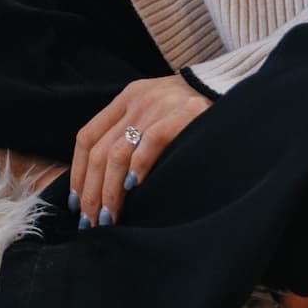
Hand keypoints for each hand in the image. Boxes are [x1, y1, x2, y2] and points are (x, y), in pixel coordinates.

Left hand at [68, 75, 203, 226]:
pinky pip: (152, 142)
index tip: (77, 203)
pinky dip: (139, 168)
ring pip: (118, 153)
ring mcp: (159, 106)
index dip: (78, 173)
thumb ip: (131, 134)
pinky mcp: (183, 114)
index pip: (87, 137)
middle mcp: (137, 100)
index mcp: (126, 99)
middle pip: (99, 151)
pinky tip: (134, 189)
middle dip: (92, 192)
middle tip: (91, 222)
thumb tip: (104, 180)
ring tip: (109, 218)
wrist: (230, 85)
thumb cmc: (191, 111)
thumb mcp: (154, 112)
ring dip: (110, 191)